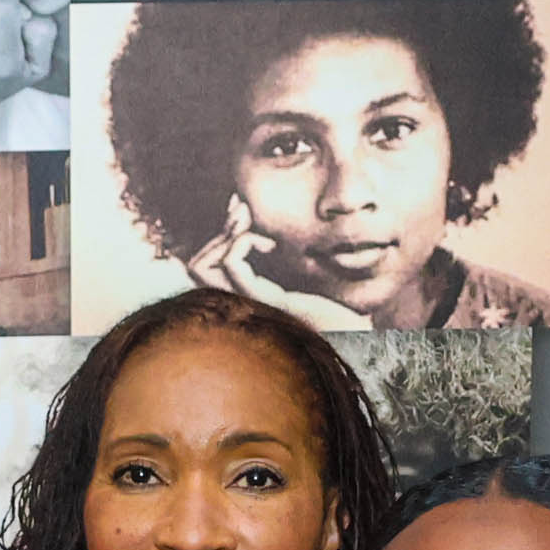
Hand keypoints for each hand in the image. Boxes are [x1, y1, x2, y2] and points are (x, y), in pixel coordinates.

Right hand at [186, 197, 372, 329]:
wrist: (355, 334)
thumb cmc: (332, 309)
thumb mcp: (301, 279)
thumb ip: (281, 264)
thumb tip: (267, 235)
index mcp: (244, 298)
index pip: (203, 267)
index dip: (217, 236)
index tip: (241, 214)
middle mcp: (238, 302)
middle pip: (195, 265)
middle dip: (218, 231)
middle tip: (244, 214)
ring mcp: (248, 303)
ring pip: (201, 266)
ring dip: (225, 236)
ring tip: (251, 226)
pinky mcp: (265, 301)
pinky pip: (232, 264)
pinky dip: (245, 243)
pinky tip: (271, 244)